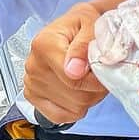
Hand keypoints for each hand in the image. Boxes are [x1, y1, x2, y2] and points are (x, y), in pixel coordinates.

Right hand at [23, 0, 127, 123]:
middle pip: (75, 95)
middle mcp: (33, 65)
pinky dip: (76, 108)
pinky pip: (60, 116)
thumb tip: (74, 69)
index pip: (74, 79)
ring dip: (90, 96)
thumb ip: (85, 44)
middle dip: (96, 87)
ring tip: (91, 78)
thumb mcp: (92, 23)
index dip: (97, 79)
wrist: (79, 25)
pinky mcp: (33, 96)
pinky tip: (80, 91)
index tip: (107, 69)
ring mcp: (31, 82)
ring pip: (72, 107)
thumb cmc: (86, 23)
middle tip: (101, 72)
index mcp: (44, 44)